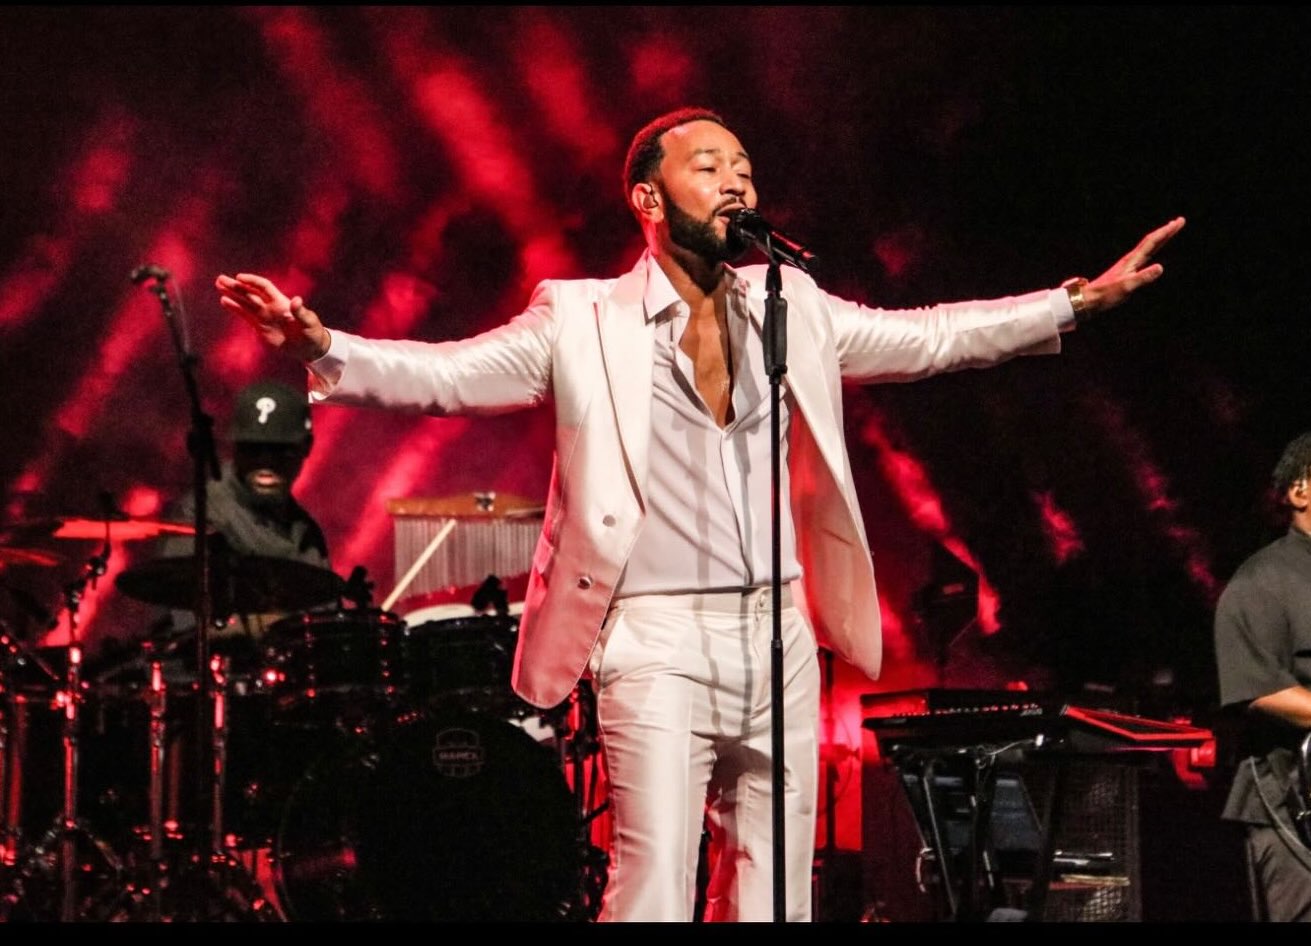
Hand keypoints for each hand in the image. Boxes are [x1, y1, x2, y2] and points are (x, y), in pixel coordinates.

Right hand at [215, 272, 330, 361]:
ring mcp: (264, 316)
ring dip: (232, 294)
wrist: (309, 348)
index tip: (239, 277)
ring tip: (219, 285)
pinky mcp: (260, 327)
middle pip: (250, 293)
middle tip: (220, 279)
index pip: (264, 287)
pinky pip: (245, 315)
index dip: (252, 281)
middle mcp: (270, 307)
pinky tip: (224, 301)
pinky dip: (235, 308)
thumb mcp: (310, 323)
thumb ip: (301, 312)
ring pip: (245, 302)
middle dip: (236, 286)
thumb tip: (296, 300)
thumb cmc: (313, 333)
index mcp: (281, 302)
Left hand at [1082, 216, 1185, 313]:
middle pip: (1152, 241)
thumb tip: (1160, 267)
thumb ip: (1143, 277)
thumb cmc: (1106, 294)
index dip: (1166, 231)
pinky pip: (1144, 255)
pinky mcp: (1126, 271)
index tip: (1179, 222)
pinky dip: (1153, 249)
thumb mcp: (1127, 287)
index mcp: (1132, 260)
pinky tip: (1152, 250)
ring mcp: (1128, 264)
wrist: (1089, 299)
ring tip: (1169, 231)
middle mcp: (1131, 259)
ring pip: (1148, 247)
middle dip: (1166, 231)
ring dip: (1160, 238)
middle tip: (1179, 221)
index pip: (1152, 241)